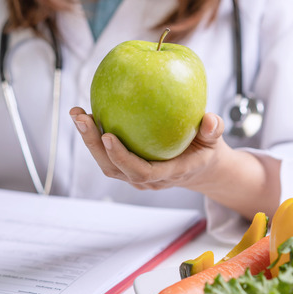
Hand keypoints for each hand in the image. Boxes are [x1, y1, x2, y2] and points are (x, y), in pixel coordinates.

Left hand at [69, 107, 228, 190]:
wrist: (200, 168)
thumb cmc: (206, 150)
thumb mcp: (215, 140)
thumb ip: (214, 130)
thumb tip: (211, 118)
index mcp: (167, 174)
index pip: (141, 171)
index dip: (122, 157)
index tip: (107, 135)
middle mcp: (146, 179)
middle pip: (114, 168)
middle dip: (94, 144)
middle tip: (82, 118)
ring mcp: (134, 175)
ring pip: (106, 163)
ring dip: (88, 140)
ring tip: (77, 114)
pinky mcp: (127, 166)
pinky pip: (107, 154)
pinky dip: (94, 136)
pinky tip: (86, 114)